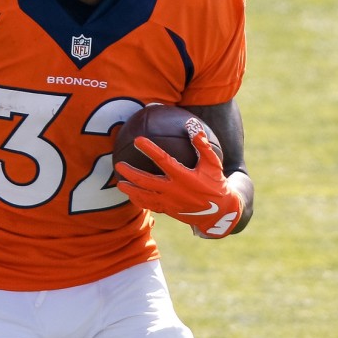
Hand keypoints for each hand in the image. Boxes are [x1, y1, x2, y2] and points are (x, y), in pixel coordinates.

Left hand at [114, 129, 243, 237]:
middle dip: (131, 173)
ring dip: (131, 190)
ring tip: (120, 183)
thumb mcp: (213, 163)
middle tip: (118, 165)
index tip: (138, 139)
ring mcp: (170, 202)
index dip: (149, 149)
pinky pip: (150, 206)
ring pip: (145, 196)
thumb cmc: (216, 183)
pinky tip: (131, 196)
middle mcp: (174, 190)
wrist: (220, 212)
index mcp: (184, 177)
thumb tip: (192, 125)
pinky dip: (139, 201)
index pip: (163, 160)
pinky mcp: (169, 210)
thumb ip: (203, 145)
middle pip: (146, 181)